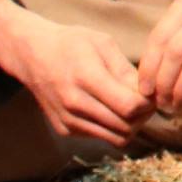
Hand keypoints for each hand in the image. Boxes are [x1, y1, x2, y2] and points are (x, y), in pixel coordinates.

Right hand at [12, 19, 147, 145]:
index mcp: (86, 78)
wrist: (31, 55)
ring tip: (129, 105)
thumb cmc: (71, 44)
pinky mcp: (64, 129)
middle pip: (126, 126)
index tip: (150, 92)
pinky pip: (101, 137)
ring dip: (130, 125)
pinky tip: (109, 108)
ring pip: (116, 138)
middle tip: (144, 101)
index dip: (148, 103)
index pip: (130, 107)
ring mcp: (68, 120)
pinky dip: (112, 127)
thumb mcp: (102, 44)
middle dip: (143, 116)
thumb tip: (148, 93)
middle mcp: (74, 104)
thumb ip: (126, 70)